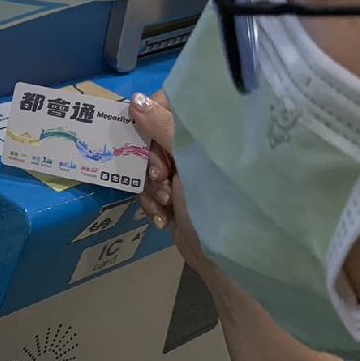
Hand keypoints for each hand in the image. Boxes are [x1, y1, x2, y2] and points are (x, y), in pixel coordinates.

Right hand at [130, 91, 216, 280]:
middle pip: (152, 138)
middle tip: (161, 179)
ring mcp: (186, 173)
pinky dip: (152, 203)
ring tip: (166, 205)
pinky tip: (163, 219)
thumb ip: (163, 128)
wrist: (223, 261)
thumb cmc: (215, 204)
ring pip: (147, 166)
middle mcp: (197, 148)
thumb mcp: (190, 161)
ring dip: (150, 187)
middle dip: (149, 162)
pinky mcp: (176, 196)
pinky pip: (150, 189)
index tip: (147, 138)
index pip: (168, 106)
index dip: (151, 119)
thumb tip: (136, 99)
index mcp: (207, 134)